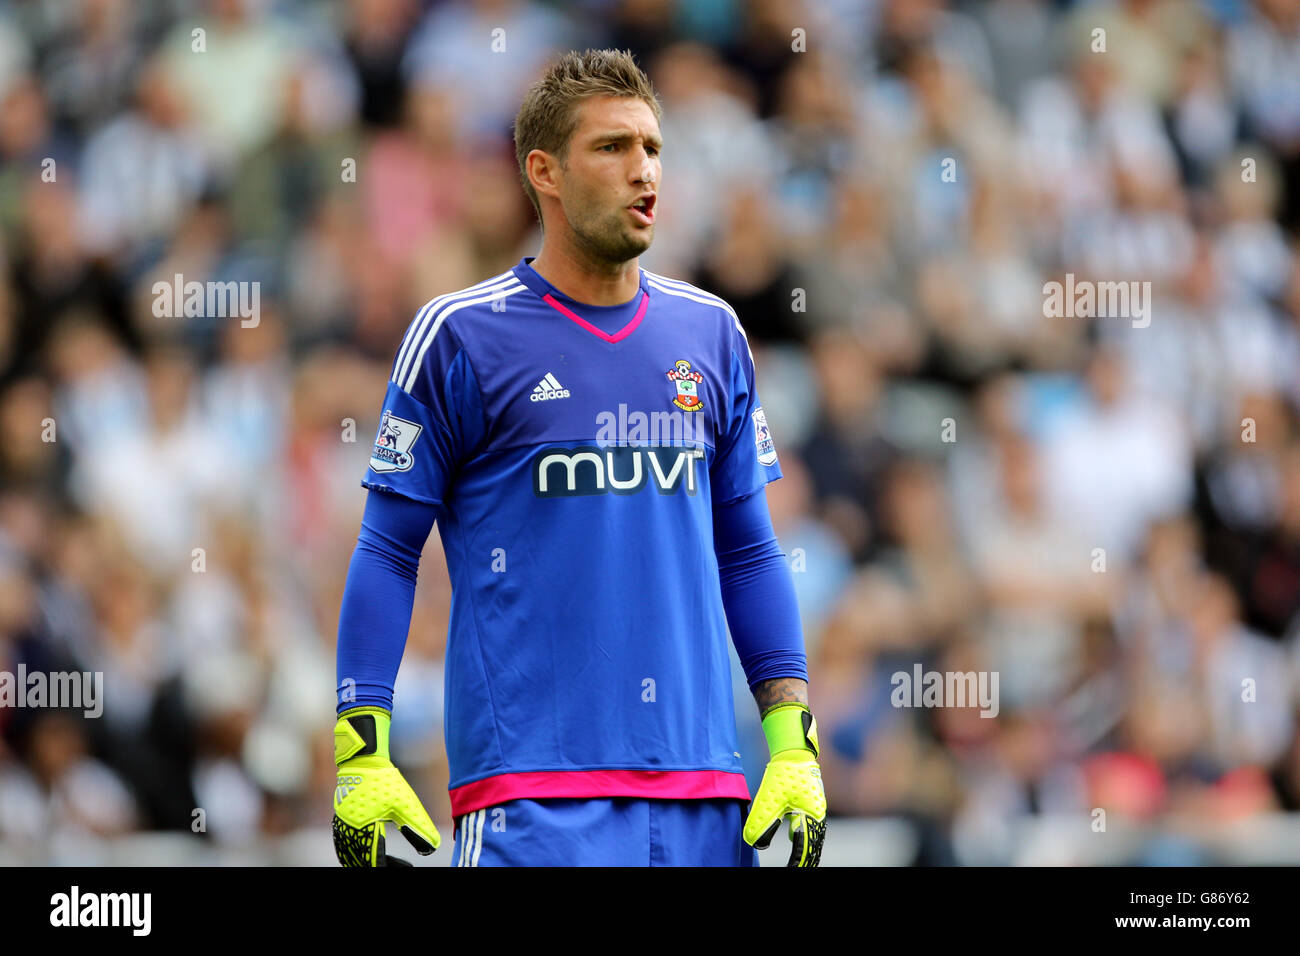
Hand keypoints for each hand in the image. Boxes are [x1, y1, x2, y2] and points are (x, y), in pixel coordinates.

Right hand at [332, 707, 440, 866]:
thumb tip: (431, 848)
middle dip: (377, 865)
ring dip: (364, 860)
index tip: (407, 868)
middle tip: (398, 865)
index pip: (375, 861)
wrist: (363, 760)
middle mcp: (348, 830)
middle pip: (359, 860)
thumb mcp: (406, 804)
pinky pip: (344, 844)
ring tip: (382, 862)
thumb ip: (418, 827)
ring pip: (349, 855)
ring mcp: (341, 825)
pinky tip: (366, 852)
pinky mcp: (339, 820)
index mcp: (364, 828)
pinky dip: (353, 853)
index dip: (391, 866)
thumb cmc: (385, 780)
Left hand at [743, 702, 826, 866]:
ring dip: (805, 850)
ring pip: (813, 837)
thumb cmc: (784, 775)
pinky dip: (804, 837)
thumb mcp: (769, 800)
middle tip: (794, 868)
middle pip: (813, 846)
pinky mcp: (812, 804)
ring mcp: (817, 810)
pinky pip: (810, 826)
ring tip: (798, 862)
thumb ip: (762, 822)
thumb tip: (754, 842)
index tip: (789, 869)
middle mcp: (818, 816)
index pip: (805, 848)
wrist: (794, 752)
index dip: (797, 862)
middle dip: (804, 859)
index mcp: (812, 817)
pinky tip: (795, 839)